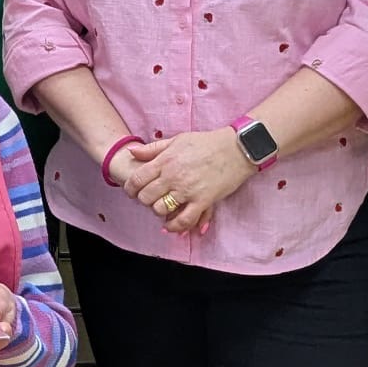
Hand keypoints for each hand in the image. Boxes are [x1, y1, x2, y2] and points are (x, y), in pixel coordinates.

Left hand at [121, 130, 254, 234]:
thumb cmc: (207, 142)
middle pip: (146, 196)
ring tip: (162, 208)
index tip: (132, 191)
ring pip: (161, 209)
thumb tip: (132, 152)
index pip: (138, 178)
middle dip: (143, 200)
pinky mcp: (203, 201)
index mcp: (166, 160)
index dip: (130, 188)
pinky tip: (170, 226)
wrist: (236, 148)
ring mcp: (187, 190)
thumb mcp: (178, 140)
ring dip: (158, 211)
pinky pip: (184, 220)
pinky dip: (175, 226)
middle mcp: (173, 176)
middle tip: (148, 199)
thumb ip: (153, 148)